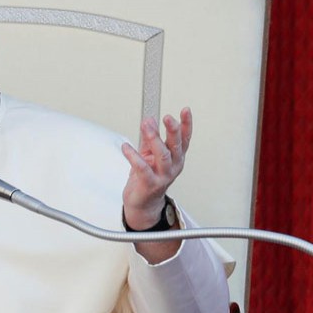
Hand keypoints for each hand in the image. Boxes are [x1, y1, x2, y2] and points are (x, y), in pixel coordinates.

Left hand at [120, 108, 191, 229]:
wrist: (142, 202)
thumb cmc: (146, 177)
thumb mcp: (148, 154)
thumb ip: (148, 139)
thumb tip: (149, 120)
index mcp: (176, 157)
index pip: (184, 139)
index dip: (186, 125)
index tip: (185, 110)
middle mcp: (173, 166)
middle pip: (176, 146)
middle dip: (173, 131)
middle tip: (167, 117)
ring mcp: (163, 176)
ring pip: (163, 156)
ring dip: (155, 140)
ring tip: (146, 126)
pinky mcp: (150, 184)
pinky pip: (142, 168)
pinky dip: (134, 156)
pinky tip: (126, 147)